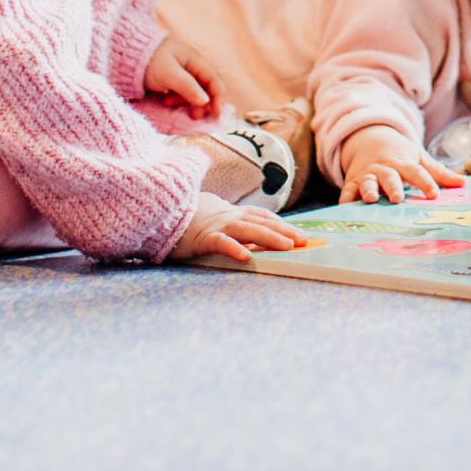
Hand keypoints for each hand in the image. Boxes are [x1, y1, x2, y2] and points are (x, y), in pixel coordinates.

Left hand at [144, 36, 224, 116]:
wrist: (126, 57)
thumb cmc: (149, 62)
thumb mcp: (169, 74)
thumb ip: (188, 87)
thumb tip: (206, 101)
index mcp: (195, 60)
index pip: (214, 80)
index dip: (218, 97)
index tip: (216, 114)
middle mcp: (191, 67)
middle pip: (205, 89)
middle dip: (201, 103)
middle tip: (193, 116)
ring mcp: (181, 75)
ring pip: (193, 93)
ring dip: (186, 102)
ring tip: (169, 104)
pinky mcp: (171, 82)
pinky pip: (181, 94)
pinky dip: (177, 101)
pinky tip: (165, 101)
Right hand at [175, 194, 307, 262]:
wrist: (168, 214)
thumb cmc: (200, 223)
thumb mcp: (223, 225)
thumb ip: (241, 231)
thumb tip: (265, 245)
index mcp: (237, 214)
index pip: (265, 218)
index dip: (284, 225)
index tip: (302, 235)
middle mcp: (232, 217)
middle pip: (262, 223)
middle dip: (284, 231)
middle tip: (303, 241)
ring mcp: (219, 226)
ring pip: (247, 230)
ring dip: (269, 237)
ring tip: (286, 246)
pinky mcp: (204, 238)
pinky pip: (221, 243)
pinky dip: (234, 248)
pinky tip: (246, 257)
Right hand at [339, 125, 465, 202]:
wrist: (370, 139)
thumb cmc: (399, 154)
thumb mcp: (419, 158)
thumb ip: (439, 172)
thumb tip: (464, 184)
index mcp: (404, 163)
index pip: (417, 172)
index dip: (426, 183)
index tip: (434, 195)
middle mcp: (385, 168)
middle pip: (391, 177)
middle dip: (394, 187)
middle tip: (398, 199)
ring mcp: (368, 174)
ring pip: (368, 182)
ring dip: (368, 190)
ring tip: (370, 199)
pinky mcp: (353, 181)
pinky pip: (347, 190)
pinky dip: (346, 199)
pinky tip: (345, 208)